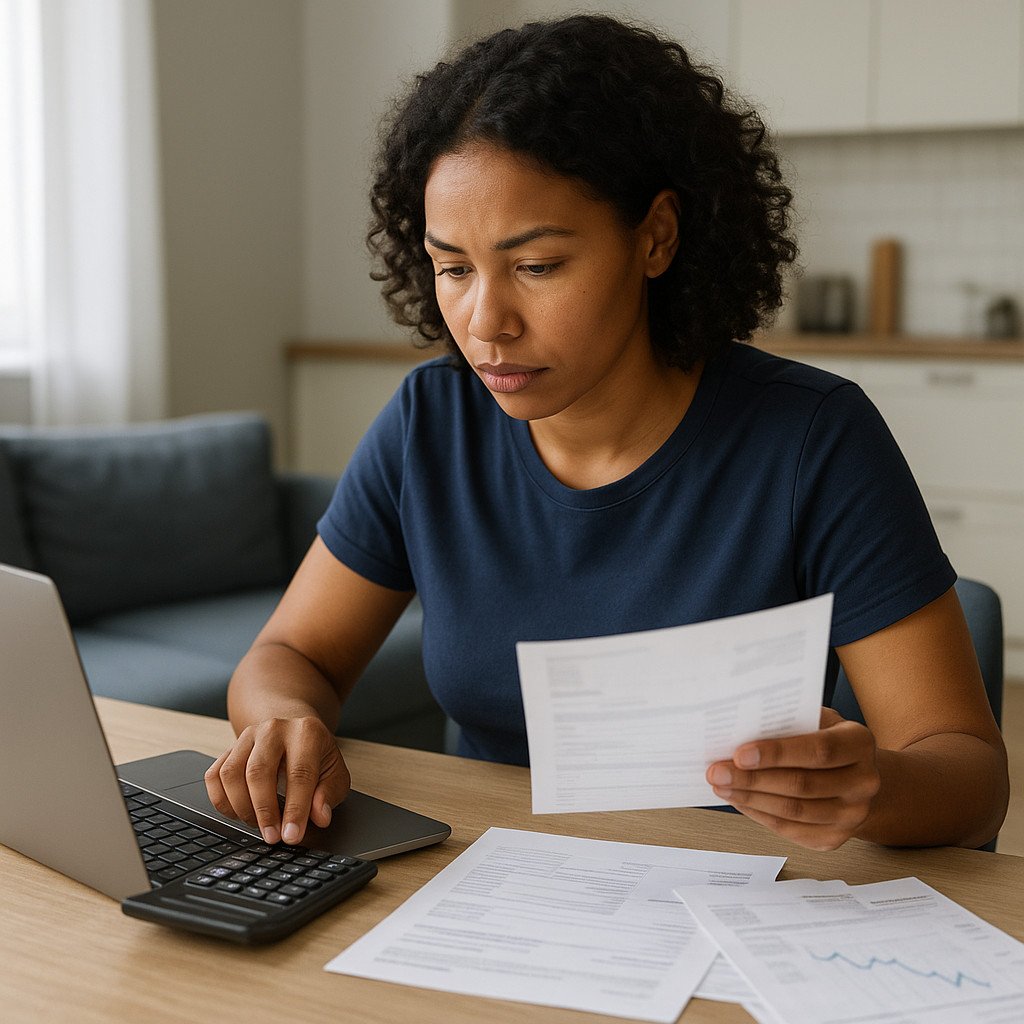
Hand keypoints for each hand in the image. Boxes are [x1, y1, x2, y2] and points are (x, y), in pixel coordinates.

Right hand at [204, 716, 350, 845]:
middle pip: (258, 772)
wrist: (294, 728)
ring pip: (231, 774)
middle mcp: (274, 730)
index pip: (299, 773)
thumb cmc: (316, 755)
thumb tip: (320, 816)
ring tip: (258, 825)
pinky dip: (222, 801)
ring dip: (242, 807)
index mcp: (306, 733)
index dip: (295, 809)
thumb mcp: (335, 771)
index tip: (292, 835)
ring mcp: (248, 737)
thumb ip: (329, 793)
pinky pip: (214, 776)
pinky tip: (238, 813)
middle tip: (272, 837)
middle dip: (264, 811)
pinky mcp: (228, 748)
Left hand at [704, 708, 880, 850]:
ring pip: (793, 811)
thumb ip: (789, 720)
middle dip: (753, 779)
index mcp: (859, 743)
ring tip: (721, 785)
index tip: (740, 753)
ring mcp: (852, 815)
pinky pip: (790, 830)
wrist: (854, 775)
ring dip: (750, 798)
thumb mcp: (816, 719)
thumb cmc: (825, 739)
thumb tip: (742, 725)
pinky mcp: (834, 838)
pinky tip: (738, 799)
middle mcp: (864, 782)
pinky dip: (758, 814)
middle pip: (802, 785)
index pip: (819, 751)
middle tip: (717, 771)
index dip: (777, 753)